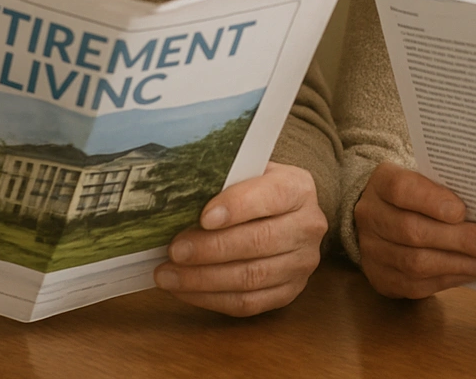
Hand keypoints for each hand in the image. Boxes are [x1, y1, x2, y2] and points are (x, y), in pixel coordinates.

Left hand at [153, 162, 326, 316]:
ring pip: (251, 278)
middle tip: (174, 250)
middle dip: (211, 249)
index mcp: (298, 188)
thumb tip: (177, 200)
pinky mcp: (289, 292)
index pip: (271, 196)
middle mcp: (307, 227)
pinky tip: (185, 290)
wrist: (284, 214)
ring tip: (168, 275)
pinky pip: (248, 303)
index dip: (237, 207)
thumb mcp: (246, 172)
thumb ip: (222, 181)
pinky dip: (211, 299)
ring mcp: (301, 264)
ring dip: (204, 279)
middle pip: (259, 242)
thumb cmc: (255, 189)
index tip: (204, 217)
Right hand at [353, 162, 475, 298]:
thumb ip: (448, 191)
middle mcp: (370, 216)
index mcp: (381, 183)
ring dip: (459, 264)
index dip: (432, 200)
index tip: (462, 210)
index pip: (401, 189)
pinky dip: (450, 279)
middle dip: (457, 240)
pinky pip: (417, 285)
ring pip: (415, 263)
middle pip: (411, 230)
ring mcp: (372, 250)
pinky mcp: (382, 278)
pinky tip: (472, 271)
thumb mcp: (426, 180)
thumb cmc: (416, 196)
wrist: (382, 218)